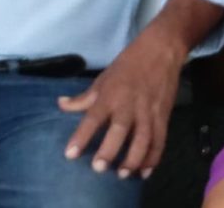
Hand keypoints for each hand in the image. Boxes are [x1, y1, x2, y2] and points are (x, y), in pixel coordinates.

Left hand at [58, 29, 185, 176]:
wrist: (162, 49)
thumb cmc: (129, 63)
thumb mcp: (103, 77)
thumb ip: (83, 97)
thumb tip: (61, 104)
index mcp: (110, 94)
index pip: (93, 117)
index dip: (81, 136)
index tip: (70, 154)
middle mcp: (129, 103)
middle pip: (120, 129)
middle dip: (110, 149)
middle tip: (99, 168)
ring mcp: (148, 110)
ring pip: (143, 138)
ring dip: (134, 158)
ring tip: (123, 174)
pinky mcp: (163, 115)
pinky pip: (160, 139)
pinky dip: (154, 157)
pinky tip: (145, 171)